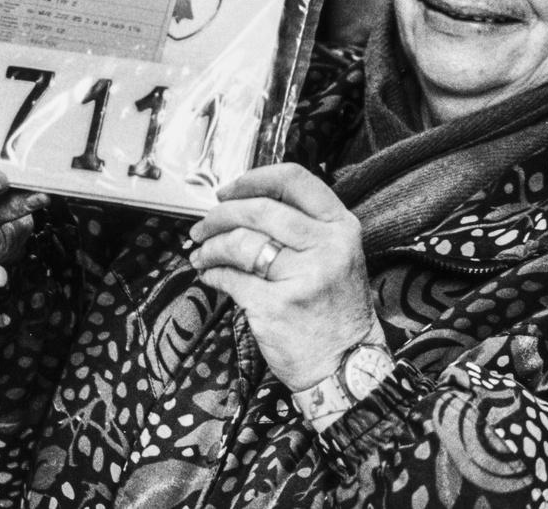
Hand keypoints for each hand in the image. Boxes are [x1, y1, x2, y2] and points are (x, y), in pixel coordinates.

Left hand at [189, 164, 377, 391]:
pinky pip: (230, 278)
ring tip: (202, 253)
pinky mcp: (276, 306)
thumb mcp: (335, 255)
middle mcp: (326, 247)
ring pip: (240, 243)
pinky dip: (212, 274)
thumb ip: (301, 225)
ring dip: (211, 247)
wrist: (345, 367)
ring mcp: (303, 276)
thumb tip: (239, 204)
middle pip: (259, 209)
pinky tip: (210, 275)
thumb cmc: (333, 308)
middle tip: (201, 226)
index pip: (293, 179)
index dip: (252, 180)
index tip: (227, 191)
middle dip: (219, 215)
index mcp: (341, 227)